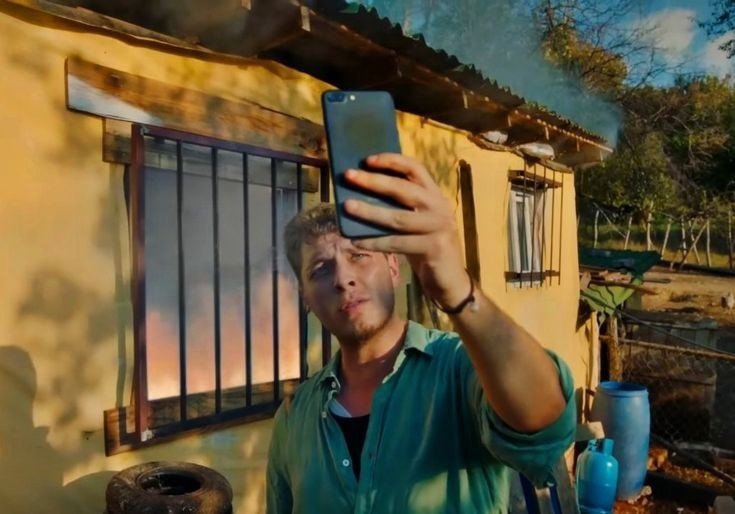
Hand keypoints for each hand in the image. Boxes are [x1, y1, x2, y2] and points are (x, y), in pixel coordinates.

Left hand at [343, 153, 470, 308]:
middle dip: (374, 181)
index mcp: (434, 195)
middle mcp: (438, 206)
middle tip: (349, 176)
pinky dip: (375, 242)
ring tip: (347, 207)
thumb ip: (399, 207)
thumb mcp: (416, 221)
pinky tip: (356, 241)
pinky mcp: (433, 247)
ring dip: (369, 212)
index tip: (368, 160)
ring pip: (398, 217)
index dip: (392, 161)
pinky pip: (397, 243)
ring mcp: (438, 227)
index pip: (415, 168)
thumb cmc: (426, 246)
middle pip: (403, 189)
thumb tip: (361, 194)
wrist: (450, 279)